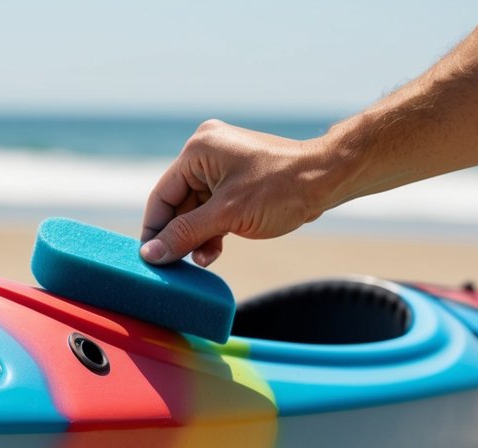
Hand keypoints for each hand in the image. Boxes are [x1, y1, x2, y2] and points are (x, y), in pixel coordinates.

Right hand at [140, 119, 328, 266]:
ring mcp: (222, 169)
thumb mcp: (227, 215)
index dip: (154, 230)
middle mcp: (206, 154)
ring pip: (195, 212)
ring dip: (196, 239)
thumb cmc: (281, 189)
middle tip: (174, 268)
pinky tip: (212, 254)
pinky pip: (213, 212)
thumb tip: (150, 255)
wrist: (328, 180)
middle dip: (179, 237)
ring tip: (199, 262)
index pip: (162, 195)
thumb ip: (185, 234)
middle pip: (177, 205)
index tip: (149, 260)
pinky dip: (211, 233)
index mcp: (198, 150)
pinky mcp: (236, 184)